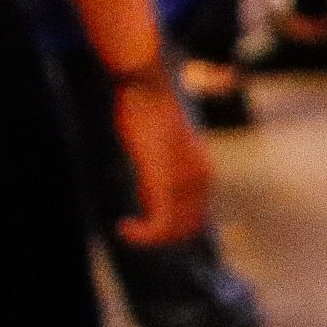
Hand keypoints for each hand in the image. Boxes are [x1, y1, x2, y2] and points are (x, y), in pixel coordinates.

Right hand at [110, 77, 210, 245]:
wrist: (147, 88)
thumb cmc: (146, 112)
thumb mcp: (160, 148)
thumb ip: (162, 172)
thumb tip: (151, 193)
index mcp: (202, 172)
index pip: (195, 216)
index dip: (169, 225)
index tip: (142, 218)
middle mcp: (201, 180)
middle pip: (188, 227)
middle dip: (159, 234)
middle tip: (133, 228)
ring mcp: (185, 182)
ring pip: (174, 230)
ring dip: (149, 237)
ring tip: (126, 229)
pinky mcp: (166, 182)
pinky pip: (161, 224)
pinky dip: (143, 235)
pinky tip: (124, 227)